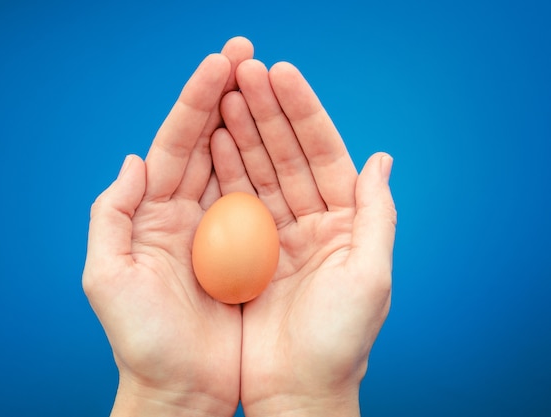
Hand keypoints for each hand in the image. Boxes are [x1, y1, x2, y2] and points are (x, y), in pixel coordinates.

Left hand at [82, 37, 252, 416]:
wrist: (183, 387)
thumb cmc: (141, 338)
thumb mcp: (107, 277)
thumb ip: (111, 215)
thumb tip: (134, 159)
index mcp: (152, 212)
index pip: (175, 143)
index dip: (195, 102)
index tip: (220, 63)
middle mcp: (185, 212)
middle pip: (208, 142)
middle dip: (227, 96)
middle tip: (249, 53)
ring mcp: (220, 228)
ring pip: (238, 162)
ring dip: (252, 122)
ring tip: (268, 81)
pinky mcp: (249, 250)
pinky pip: (264, 201)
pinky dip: (272, 168)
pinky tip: (283, 140)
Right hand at [211, 59, 396, 415]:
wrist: (296, 390)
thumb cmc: (340, 342)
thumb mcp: (371, 277)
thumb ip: (379, 215)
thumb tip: (381, 159)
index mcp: (345, 221)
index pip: (324, 154)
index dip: (303, 113)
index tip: (281, 75)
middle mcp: (311, 220)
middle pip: (287, 154)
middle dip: (267, 112)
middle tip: (244, 71)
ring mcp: (276, 233)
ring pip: (258, 171)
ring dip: (242, 132)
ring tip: (225, 95)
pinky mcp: (246, 251)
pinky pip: (234, 202)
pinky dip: (223, 170)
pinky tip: (212, 141)